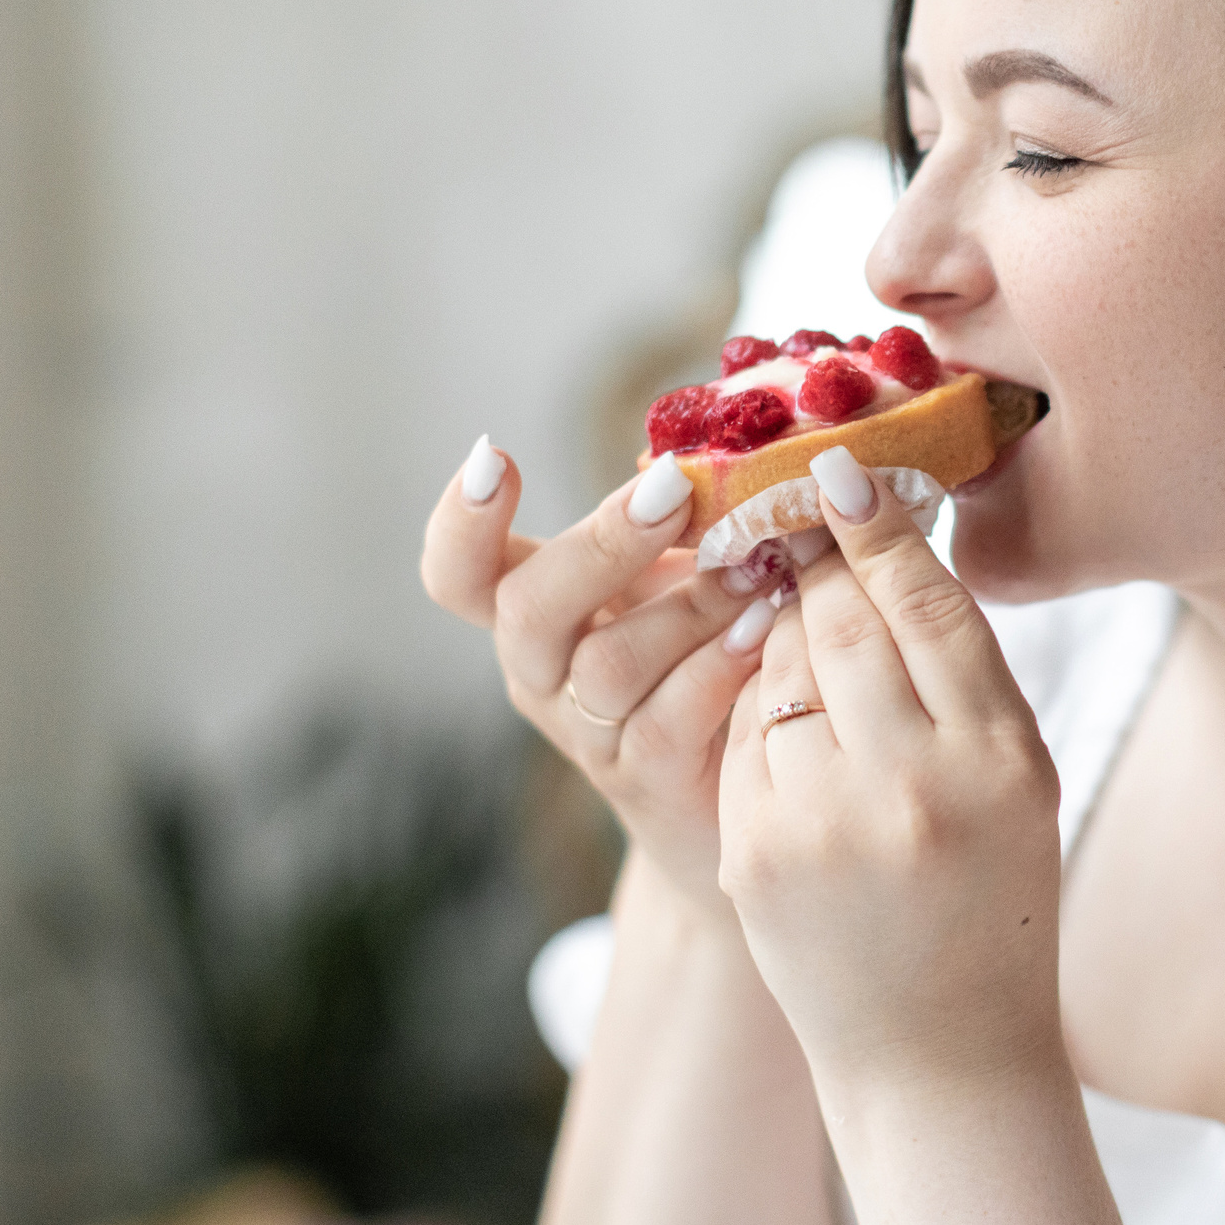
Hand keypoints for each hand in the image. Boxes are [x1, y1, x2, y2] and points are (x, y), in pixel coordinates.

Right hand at [420, 436, 778, 929]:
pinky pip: (667, 721)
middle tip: (673, 490)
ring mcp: (588, 734)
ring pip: (605, 666)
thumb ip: (685, 512)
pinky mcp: (648, 782)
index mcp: (535, 609)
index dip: (461, 519)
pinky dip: (718, 666)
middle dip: (601, 542)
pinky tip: (766, 629)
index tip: (497, 455)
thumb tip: (730, 425)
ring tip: (757, 569)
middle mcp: (542, 674)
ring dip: (686, 607)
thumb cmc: (708, 656)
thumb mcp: (682, 574)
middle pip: (527, 607)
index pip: (457, 570)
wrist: (737, 798)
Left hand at [718, 446, 1067, 1095]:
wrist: (938, 1048)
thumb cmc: (990, 893)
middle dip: (817, 567)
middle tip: (799, 523)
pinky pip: (742, 735)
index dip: (880, 530)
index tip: (842, 472)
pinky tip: (791, 733)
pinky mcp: (757, 854)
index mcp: (1001, 757)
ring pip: (779, 668)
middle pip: (843, 621)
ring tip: (804, 647)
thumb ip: (963, 672)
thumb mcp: (1018, 778)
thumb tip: (888, 543)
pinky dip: (757, 714)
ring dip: (783, 640)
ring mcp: (826, 823)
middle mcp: (916, 784)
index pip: (930, 605)